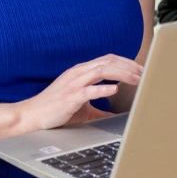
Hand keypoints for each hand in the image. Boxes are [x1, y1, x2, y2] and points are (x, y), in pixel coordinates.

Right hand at [19, 55, 142, 133]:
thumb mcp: (82, 107)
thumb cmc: (55, 110)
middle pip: (107, 62)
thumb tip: (116, 117)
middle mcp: (78, 73)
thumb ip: (99, 108)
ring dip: (121, 74)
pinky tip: (114, 90)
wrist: (32, 116)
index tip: (141, 69)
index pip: (107, 60)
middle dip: (128, 66)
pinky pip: (87, 90)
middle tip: (145, 73)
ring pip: (100, 71)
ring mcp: (73, 84)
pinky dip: (102, 89)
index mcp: (81, 72)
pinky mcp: (69, 97)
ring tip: (136, 79)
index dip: (126, 62)